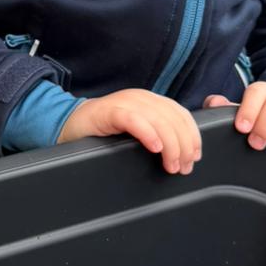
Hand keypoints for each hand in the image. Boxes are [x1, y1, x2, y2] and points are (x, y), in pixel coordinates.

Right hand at [59, 89, 201, 174]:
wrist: (70, 125)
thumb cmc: (105, 132)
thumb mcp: (138, 130)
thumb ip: (158, 133)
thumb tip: (184, 154)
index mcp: (151, 101)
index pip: (181, 114)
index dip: (193, 136)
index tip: (194, 157)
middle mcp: (141, 98)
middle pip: (173, 119)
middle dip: (183, 146)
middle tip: (183, 167)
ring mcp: (124, 102)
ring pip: (158, 120)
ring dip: (170, 145)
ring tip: (170, 165)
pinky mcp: (108, 111)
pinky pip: (133, 120)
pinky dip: (147, 133)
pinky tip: (154, 147)